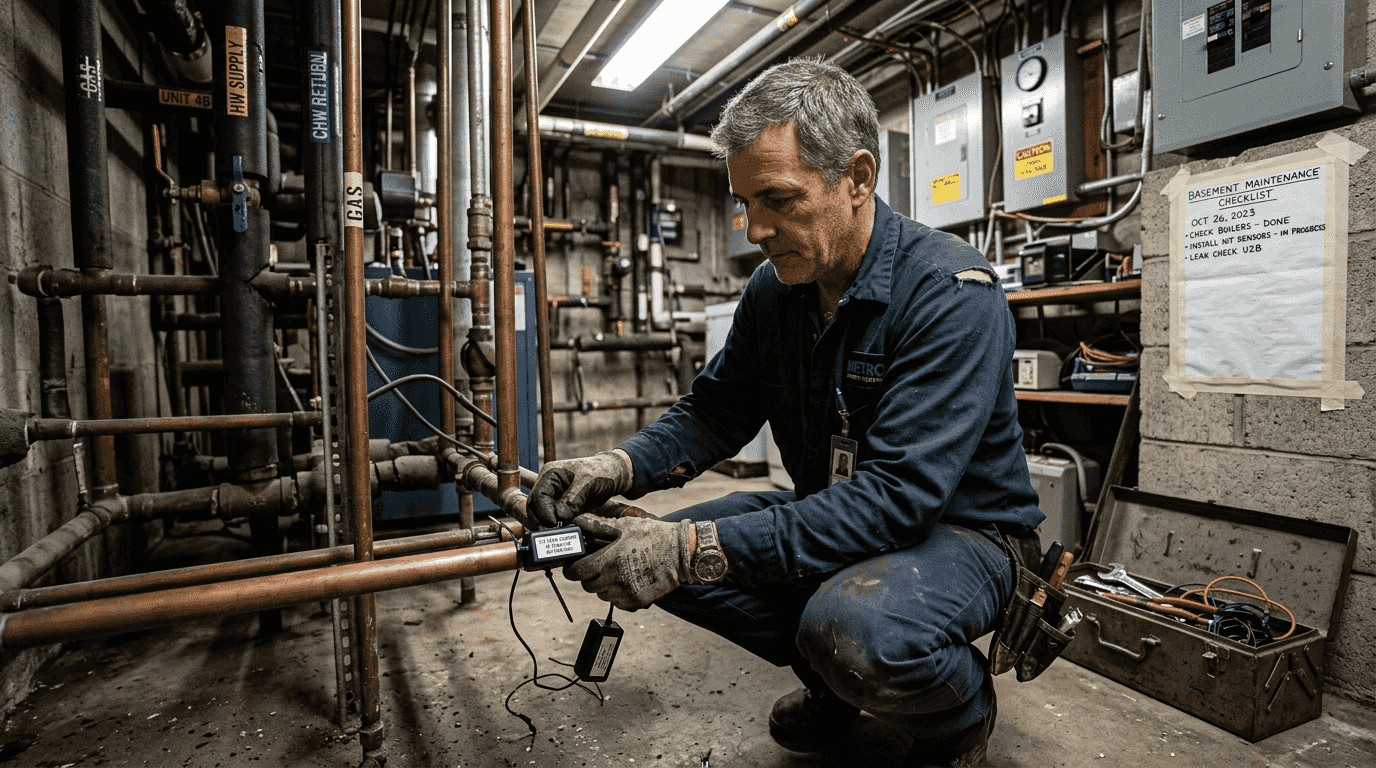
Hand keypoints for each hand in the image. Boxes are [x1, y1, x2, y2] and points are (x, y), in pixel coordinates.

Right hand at [529, 450, 632, 528]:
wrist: (613, 475)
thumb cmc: (600, 472)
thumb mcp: (588, 482)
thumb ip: (573, 499)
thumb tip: (560, 517)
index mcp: (551, 475)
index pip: (539, 495)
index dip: (543, 510)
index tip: (554, 523)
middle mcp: (550, 488)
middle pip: (536, 508)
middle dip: (543, 521)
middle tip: (554, 532)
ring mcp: (555, 499)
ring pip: (545, 517)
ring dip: (552, 527)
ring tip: (564, 535)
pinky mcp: (564, 509)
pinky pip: (559, 521)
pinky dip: (564, 528)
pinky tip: (572, 534)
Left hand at [563, 515, 692, 609]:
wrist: (680, 552)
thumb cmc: (652, 535)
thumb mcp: (624, 526)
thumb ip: (598, 527)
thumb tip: (577, 524)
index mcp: (607, 559)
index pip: (575, 572)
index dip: (572, 569)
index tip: (576, 565)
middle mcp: (614, 578)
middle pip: (587, 585)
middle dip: (589, 577)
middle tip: (598, 567)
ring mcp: (625, 592)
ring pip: (601, 594)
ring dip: (604, 586)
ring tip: (617, 572)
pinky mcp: (635, 602)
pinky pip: (616, 602)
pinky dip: (618, 594)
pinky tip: (628, 580)